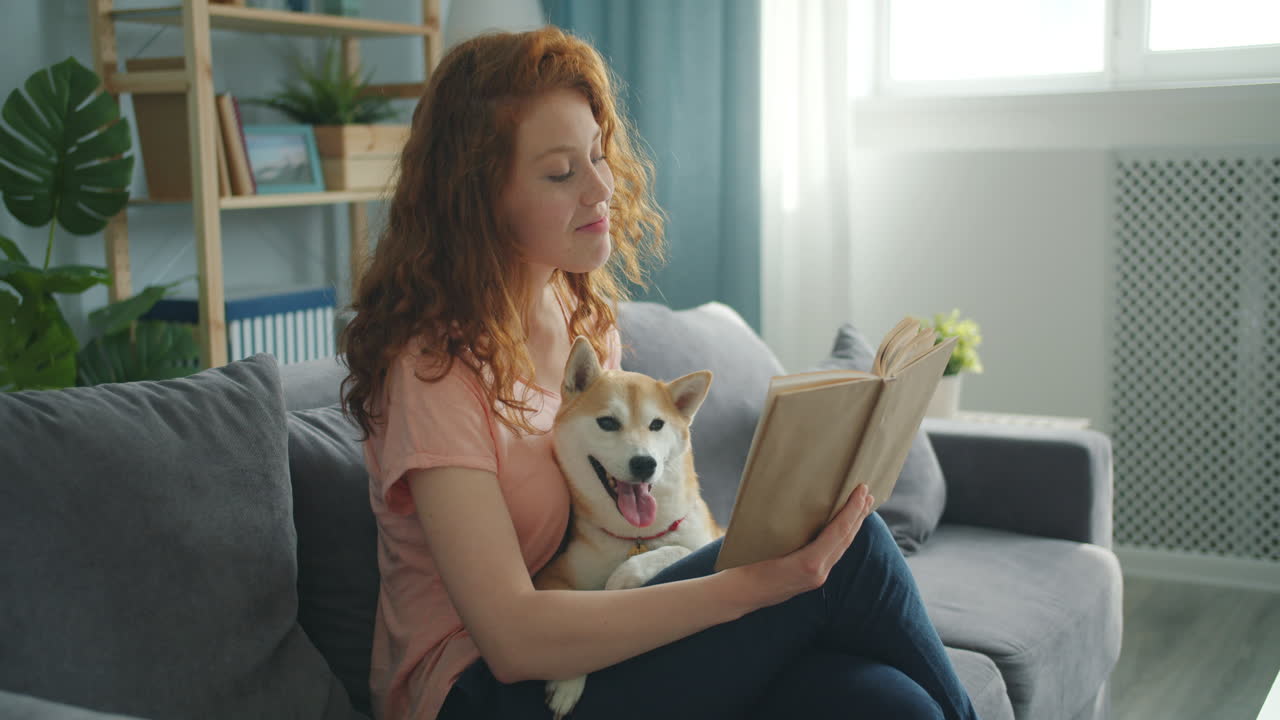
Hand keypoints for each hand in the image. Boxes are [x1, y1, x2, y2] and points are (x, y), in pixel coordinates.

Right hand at [734, 484, 874, 609]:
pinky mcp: (812, 579)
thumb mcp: (767, 542)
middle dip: (858, 515)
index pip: (839, 531)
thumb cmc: (746, 565)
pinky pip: (833, 554)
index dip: (852, 509)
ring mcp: (817, 578)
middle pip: (846, 539)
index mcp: (809, 563)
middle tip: (867, 494)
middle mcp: (819, 572)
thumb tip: (804, 504)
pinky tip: (842, 530)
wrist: (738, 595)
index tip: (862, 491)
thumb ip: (790, 529)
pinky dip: (841, 537)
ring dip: (853, 526)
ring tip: (862, 508)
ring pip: (842, 548)